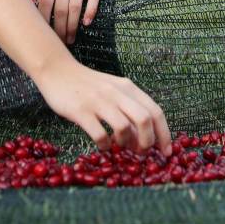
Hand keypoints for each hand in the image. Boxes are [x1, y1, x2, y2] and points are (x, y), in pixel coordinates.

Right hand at [34, 58, 171, 155]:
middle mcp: (116, 93)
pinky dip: (105, 145)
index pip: (155, 111)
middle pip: (144, 119)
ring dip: (126, 144)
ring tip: (120, 147)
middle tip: (141, 153)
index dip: (165, 134)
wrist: (58, 71)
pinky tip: (103, 145)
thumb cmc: (88, 85)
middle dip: (148, 141)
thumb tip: (144, 136)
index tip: (166, 151)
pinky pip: (100, 134)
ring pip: (124, 127)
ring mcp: (98, 101)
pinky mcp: (81, 111)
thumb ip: (128, 107)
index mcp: (128, 88)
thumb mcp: (113, 90)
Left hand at [37, 0, 103, 44]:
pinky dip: (90, 12)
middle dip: (59, 30)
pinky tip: (87, 23)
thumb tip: (39, 18)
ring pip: (74, 7)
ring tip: (71, 39)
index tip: (44, 37)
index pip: (44, 6)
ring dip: (72, 26)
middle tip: (60, 44)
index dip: (43, 23)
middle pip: (60, 10)